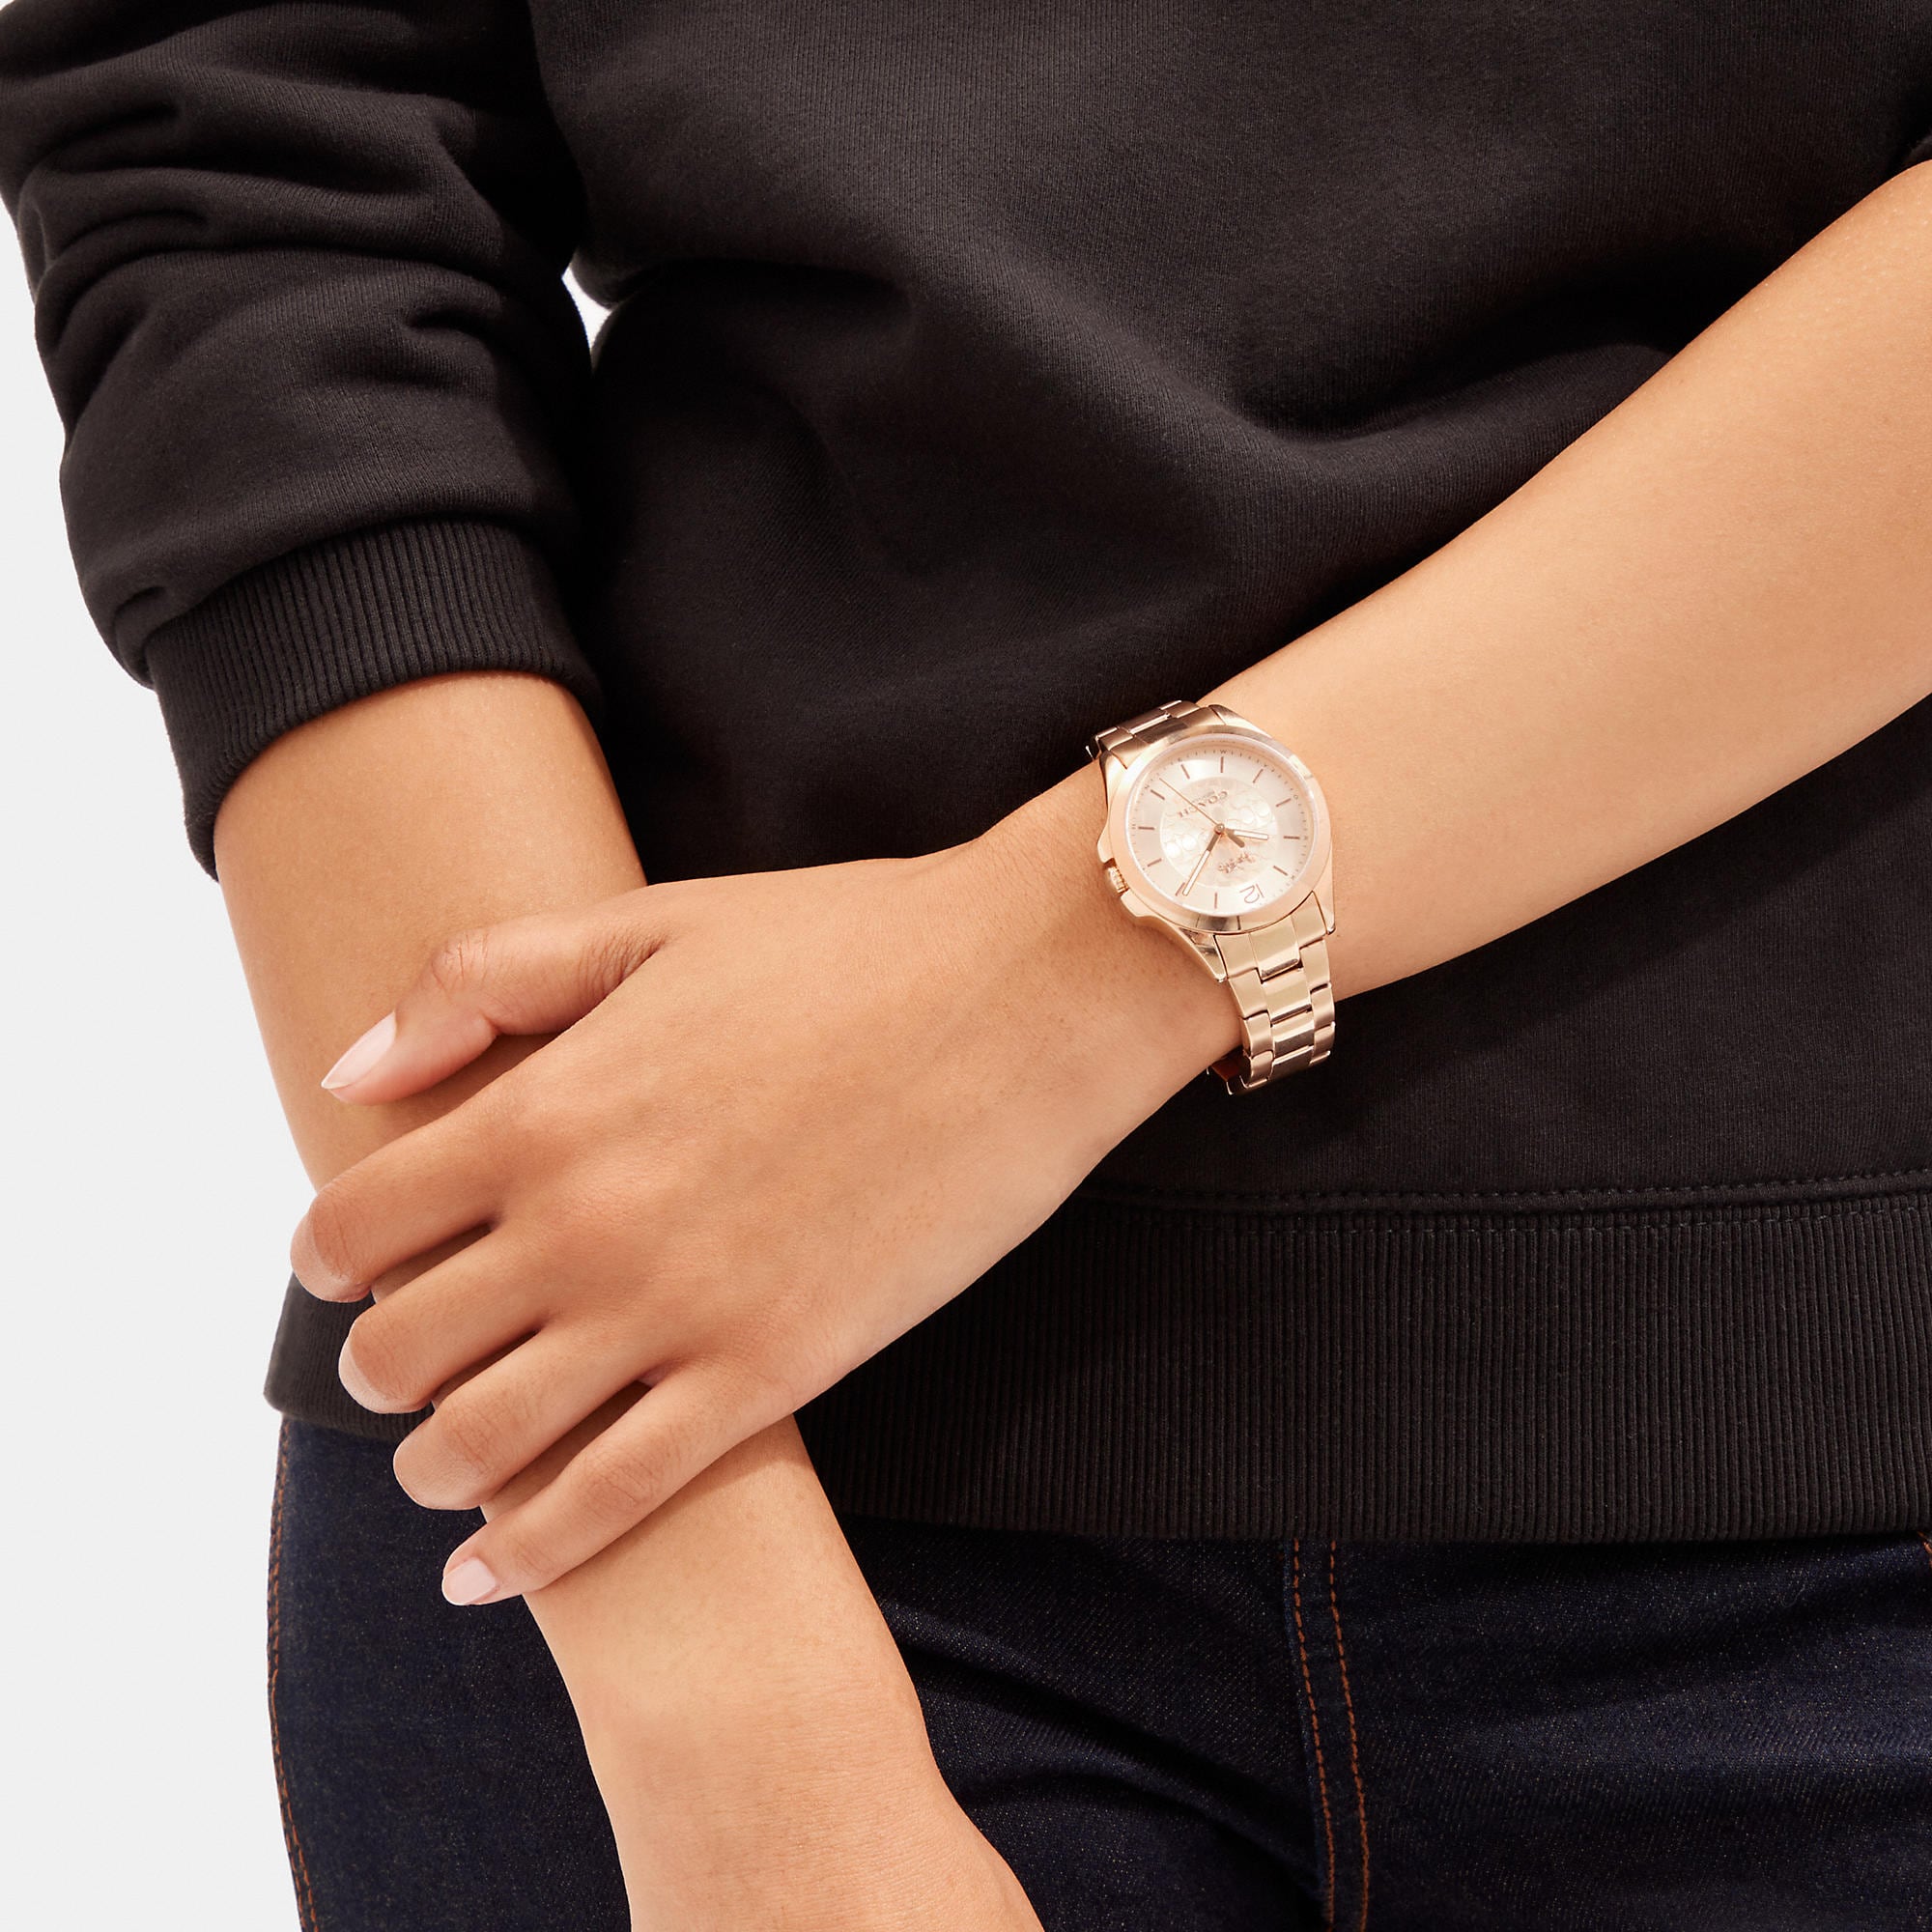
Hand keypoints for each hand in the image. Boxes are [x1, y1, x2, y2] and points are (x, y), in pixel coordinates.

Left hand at [289, 777, 1233, 1601]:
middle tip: (403, 1360)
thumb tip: (351, 1073)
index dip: (325, 1257)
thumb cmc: (846, 945)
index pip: (353, 1224)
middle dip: (376, 1368)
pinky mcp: (772, 1374)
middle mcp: (586, 1224)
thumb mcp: (650, 924)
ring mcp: (677, 1311)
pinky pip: (613, 1501)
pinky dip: (530, 1551)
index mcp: (546, 1105)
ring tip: (444, 1461)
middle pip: (399, 1351)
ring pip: (484, 1446)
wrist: (1025, 994)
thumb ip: (482, 984)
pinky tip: (490, 1570)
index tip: (346, 1265)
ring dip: (434, 1468)